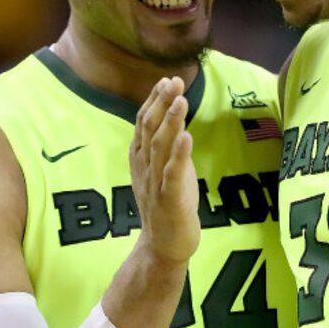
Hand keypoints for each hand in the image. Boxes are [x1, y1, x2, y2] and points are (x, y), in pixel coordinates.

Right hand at [131, 77, 198, 263]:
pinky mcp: (168, 201)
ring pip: (159, 148)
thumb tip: (175, 116)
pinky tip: (187, 137)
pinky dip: (178, 155)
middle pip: (150, 130)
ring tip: (180, 100)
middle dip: (162, 103)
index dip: (154, 100)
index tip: (166, 80)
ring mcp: (155, 185)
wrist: (162, 247)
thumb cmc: (166, 205)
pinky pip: (172, 175)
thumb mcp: (164, 169)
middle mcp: (144, 168)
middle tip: (173, 81)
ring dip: (170, 122)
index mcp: (141, 159)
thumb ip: (166, 145)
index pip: (144, 123)